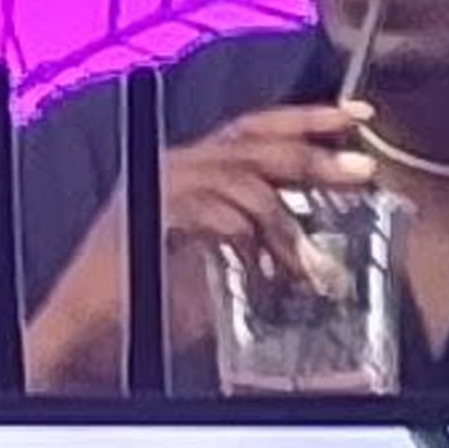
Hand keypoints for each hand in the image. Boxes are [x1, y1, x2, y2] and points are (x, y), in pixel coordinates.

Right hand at [158, 99, 382, 351]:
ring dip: (283, 226)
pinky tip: (260, 272)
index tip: (357, 116)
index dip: (307, 118)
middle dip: (314, 157)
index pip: (256, 128)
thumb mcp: (219, 261)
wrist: (87, 331)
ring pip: (242, 182)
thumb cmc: (151, 302)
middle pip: (256, 144)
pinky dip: (244, 242)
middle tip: (361, 173)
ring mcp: (160, 187)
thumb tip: (318, 240)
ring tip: (307, 267)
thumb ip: (259, 238)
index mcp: (194, 169)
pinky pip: (214, 214)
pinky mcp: (148, 215)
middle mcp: (177, 166)